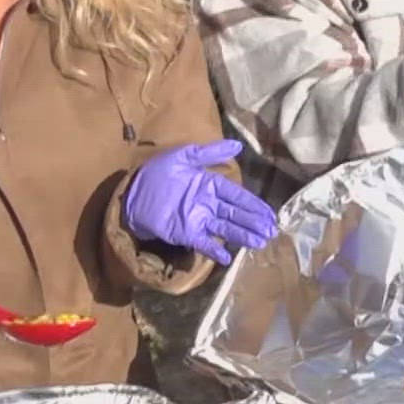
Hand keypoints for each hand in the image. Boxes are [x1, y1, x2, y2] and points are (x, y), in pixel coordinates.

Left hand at [124, 140, 278, 264]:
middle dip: (254, 222)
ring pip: (226, 228)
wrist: (132, 191)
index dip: (254, 205)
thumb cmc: (157, 172)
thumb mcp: (184, 156)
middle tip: (272, 231)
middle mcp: (208, 204)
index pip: (237, 196)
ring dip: (243, 236)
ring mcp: (198, 220)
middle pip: (236, 214)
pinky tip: (228, 257)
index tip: (270, 214)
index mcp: (210, 185)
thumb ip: (210, 152)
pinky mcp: (186, 233)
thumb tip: (238, 146)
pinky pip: (204, 243)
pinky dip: (215, 250)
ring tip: (261, 243)